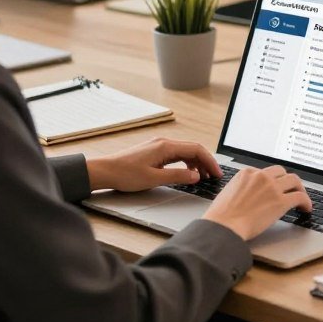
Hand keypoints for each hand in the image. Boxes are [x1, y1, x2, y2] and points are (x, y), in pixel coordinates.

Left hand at [87, 137, 221, 191]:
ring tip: (202, 177)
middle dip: (206, 162)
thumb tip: (196, 176)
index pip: (196, 150)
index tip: (217, 173)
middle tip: (214, 176)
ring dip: (196, 163)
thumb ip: (178, 177)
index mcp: (166, 146)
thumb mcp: (154, 179)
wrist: (106, 170)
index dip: (209, 162)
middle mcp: (164, 142)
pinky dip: (185, 163)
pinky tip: (187, 173)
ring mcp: (159, 145)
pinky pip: (176, 154)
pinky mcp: (155, 151)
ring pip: (185, 151)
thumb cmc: (125, 174)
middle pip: (192, 149)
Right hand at [202, 165, 312, 240]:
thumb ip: (241, 188)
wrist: (224, 226)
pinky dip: (306, 202)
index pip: (266, 172)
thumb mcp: (228, 192)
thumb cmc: (222, 216)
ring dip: (299, 188)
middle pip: (282, 172)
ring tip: (302, 198)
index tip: (276, 188)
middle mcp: (261, 176)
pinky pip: (300, 197)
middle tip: (291, 190)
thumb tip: (248, 194)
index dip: (273, 180)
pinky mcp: (280, 202)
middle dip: (287, 181)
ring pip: (294, 180)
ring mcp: (272, 188)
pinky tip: (306, 208)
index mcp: (247, 173)